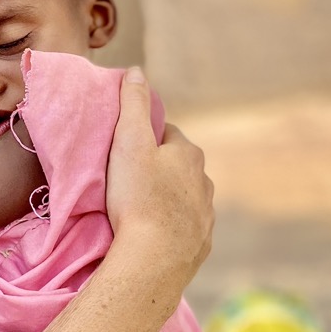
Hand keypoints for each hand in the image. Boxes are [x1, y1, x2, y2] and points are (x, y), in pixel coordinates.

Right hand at [105, 67, 214, 289]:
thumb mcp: (128, 141)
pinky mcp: (201, 245)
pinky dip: (171, 228)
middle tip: (127, 180)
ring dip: (166, 199)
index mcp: (189, 154)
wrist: (153, 260)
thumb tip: (137, 71)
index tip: (124, 149)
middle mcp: (204, 182)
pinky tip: (153, 235)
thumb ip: (132, 104)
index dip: (144, 138)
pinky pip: (185, 229)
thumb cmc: (138, 196)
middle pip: (178, 167)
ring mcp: (206, 215)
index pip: (166, 134)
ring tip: (138, 209)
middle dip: (158, 169)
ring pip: (184, 198)